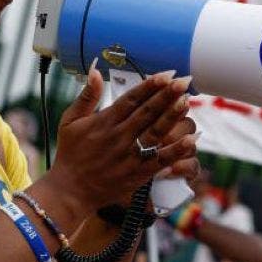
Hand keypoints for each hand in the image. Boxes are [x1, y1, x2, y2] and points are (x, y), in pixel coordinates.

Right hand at [43, 65, 197, 214]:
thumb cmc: (70, 153)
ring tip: (187, 101)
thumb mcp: (70, 121)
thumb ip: (87, 96)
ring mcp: (130, 156)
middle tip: (183, 81)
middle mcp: (119, 137)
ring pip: (155, 132)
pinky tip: (191, 139)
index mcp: (104, 122)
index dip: (149, 86)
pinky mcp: (138, 173)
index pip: (131, 99)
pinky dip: (176, 150)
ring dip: (172, 116)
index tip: (165, 74)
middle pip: (147, 113)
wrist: (70, 191)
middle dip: (166, 96)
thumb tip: (95, 71)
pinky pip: (160, 160)